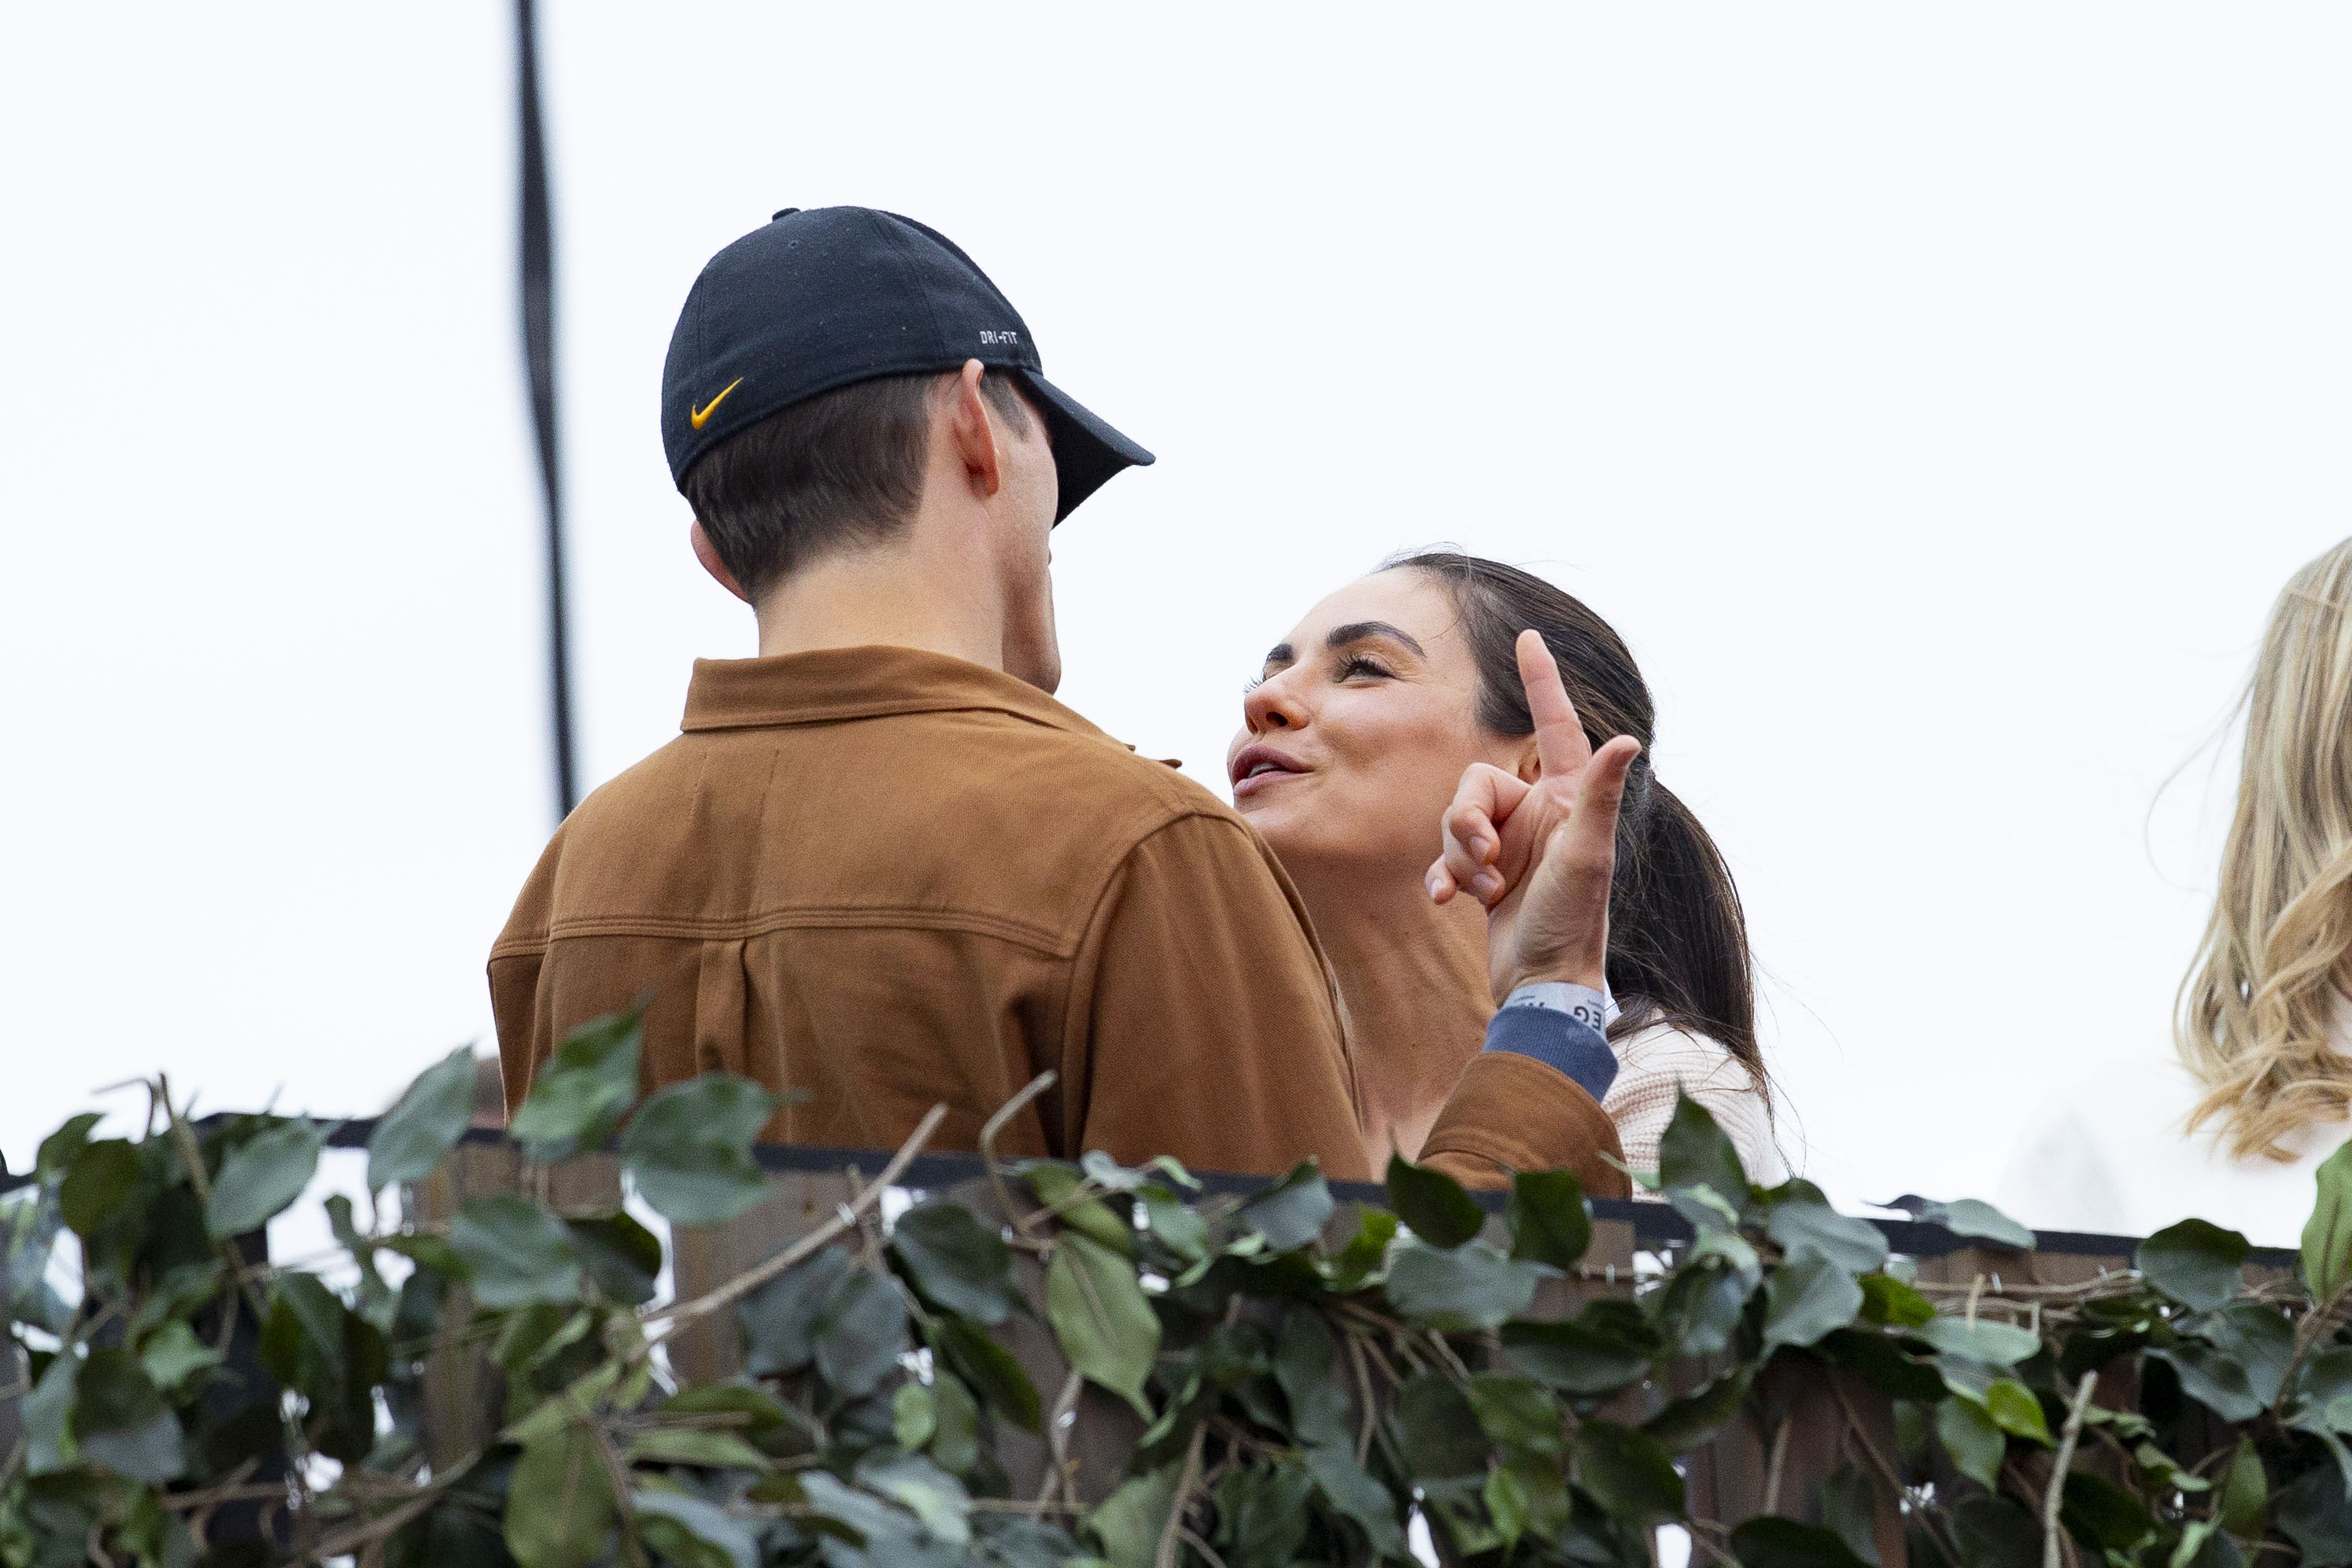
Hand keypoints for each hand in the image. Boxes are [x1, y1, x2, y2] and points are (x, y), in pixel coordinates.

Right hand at [1424, 630, 1641, 1004]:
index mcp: (1565, 798)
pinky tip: (1447, 902)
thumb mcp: (1586, 853)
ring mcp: (1510, 844)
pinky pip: (1445, 857)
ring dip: (1460, 856)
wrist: (1543, 985)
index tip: (1528, 637)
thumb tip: (1628, 739)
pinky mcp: (1486, 875)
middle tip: (1485, 860)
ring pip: (1456, 820)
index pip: (1553, 724)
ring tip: (1484, 889)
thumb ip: (1599, 794)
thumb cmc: (1572, 920)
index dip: (1541, 680)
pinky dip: (1443, 876)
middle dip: (1468, 821)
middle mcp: (1537, 814)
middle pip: (1475, 783)